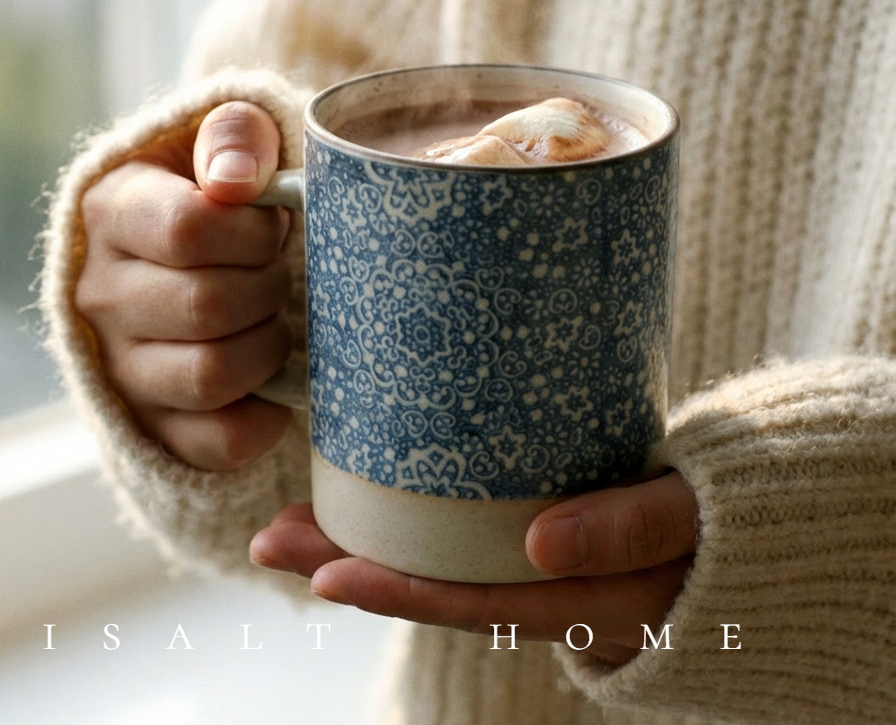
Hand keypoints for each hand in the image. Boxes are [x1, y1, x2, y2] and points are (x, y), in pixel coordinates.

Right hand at [76, 101, 293, 469]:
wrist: (205, 261)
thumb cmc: (226, 196)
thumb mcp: (230, 145)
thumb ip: (236, 136)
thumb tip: (235, 181)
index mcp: (114, 212)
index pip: (189, 230)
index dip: (256, 233)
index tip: (272, 227)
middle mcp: (102, 295)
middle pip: (206, 306)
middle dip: (269, 288)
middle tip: (279, 275)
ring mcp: (123, 367)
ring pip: (212, 375)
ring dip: (270, 347)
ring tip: (274, 320)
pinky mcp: (157, 424)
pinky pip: (223, 440)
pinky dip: (268, 414)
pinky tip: (276, 378)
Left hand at [250, 471, 696, 664]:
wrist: (745, 520)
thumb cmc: (722, 516)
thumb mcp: (693, 522)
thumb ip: (630, 529)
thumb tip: (540, 543)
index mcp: (578, 598)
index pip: (472, 602)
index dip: (398, 591)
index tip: (325, 573)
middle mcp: (543, 592)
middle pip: (432, 588)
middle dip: (348, 568)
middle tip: (271, 541)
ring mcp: (533, 565)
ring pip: (437, 565)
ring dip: (363, 546)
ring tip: (294, 524)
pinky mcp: (531, 533)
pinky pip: (461, 541)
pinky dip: (407, 526)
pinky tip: (367, 501)